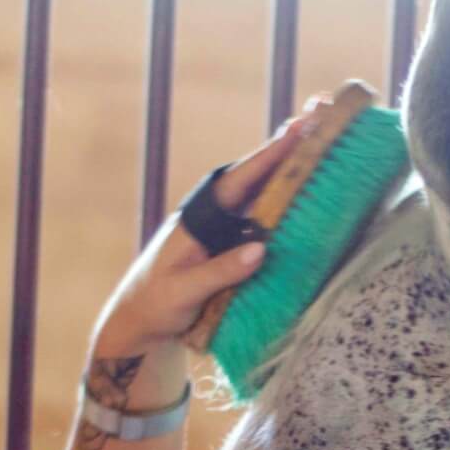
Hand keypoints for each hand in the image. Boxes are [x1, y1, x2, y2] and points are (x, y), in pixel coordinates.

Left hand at [89, 103, 320, 360]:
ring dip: (281, 177)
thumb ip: (220, 271)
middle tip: (312, 126)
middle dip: (279, 155)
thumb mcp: (184, 291)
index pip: (235, 182)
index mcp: (195, 220)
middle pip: (249, 180)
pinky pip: (256, 222)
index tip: (294, 133)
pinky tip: (297, 198)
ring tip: (312, 152)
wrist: (137, 323)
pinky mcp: (225, 249)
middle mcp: (209, 219)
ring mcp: (218, 233)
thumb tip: (261, 249)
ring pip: (254, 197)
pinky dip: (277, 207)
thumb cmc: (155, 305)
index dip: (265, 158)